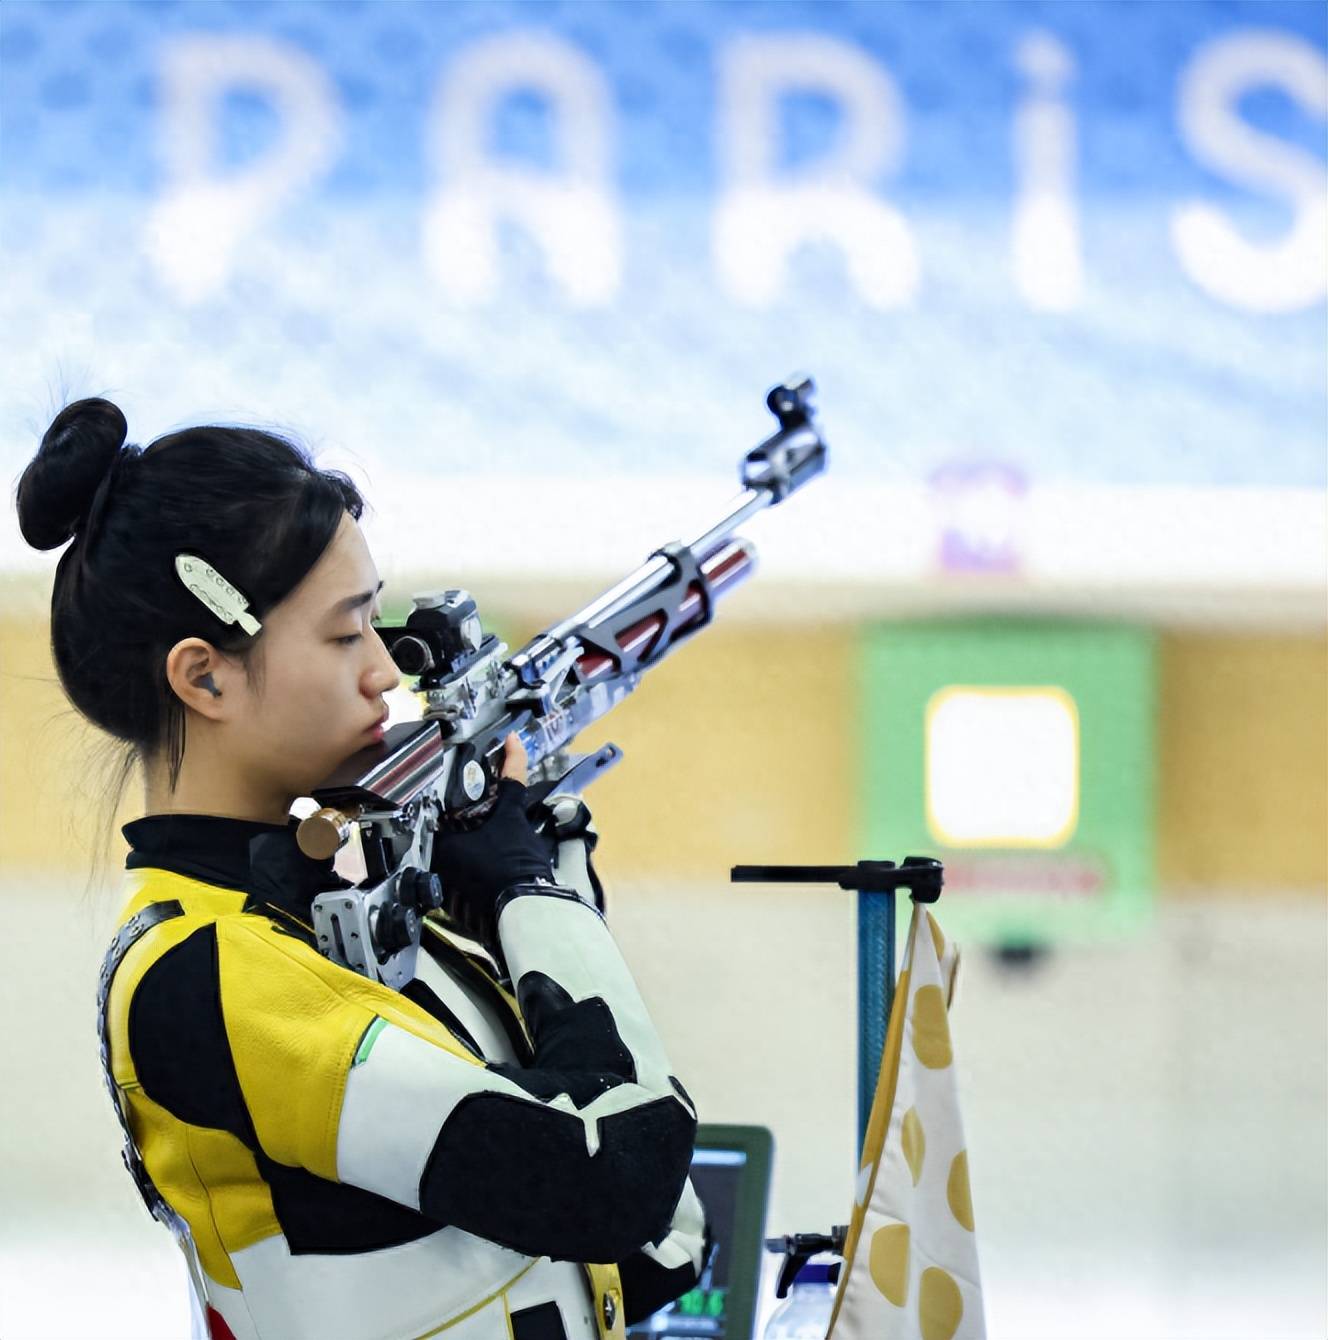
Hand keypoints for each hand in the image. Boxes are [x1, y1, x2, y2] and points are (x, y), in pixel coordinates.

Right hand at [431, 734, 554, 944]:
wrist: (521, 914)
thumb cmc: (492, 874)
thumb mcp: (454, 853)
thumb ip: (440, 840)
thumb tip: (425, 836)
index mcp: (510, 812)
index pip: (513, 774)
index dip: (512, 754)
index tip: (513, 738)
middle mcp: (524, 828)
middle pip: (506, 809)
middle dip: (487, 808)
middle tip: (466, 807)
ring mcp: (530, 852)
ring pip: (504, 837)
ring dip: (486, 840)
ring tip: (461, 850)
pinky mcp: (529, 876)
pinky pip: (504, 862)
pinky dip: (489, 865)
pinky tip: (472, 878)